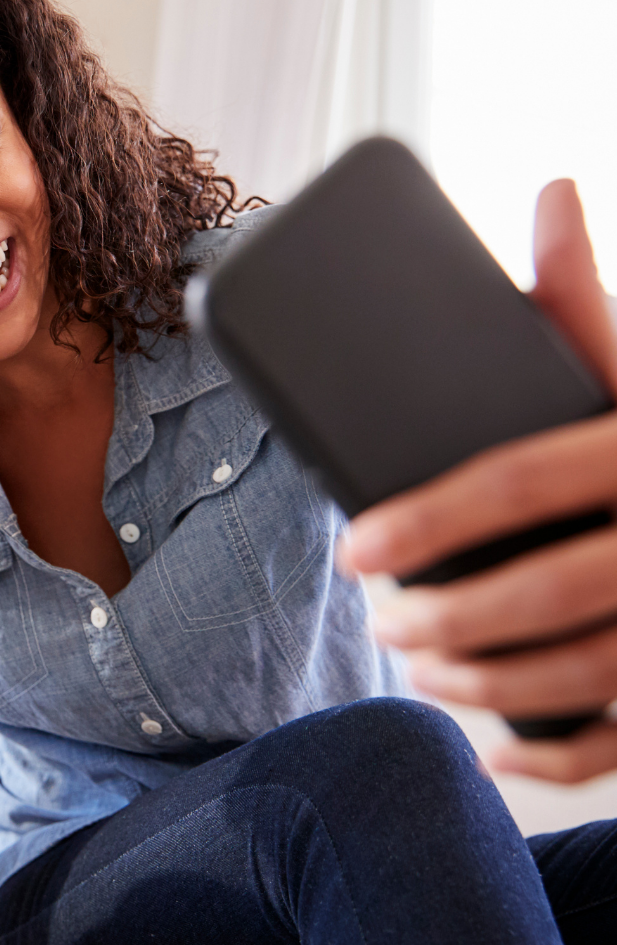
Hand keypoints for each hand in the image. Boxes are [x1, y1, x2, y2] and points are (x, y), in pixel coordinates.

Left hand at [340, 180, 616, 782]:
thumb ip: (590, 296)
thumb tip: (553, 188)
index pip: (521, 481)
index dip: (429, 520)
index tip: (354, 548)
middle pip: (545, 591)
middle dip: (448, 615)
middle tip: (384, 621)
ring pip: (586, 674)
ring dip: (485, 682)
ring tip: (420, 666)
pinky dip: (559, 757)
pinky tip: (497, 752)